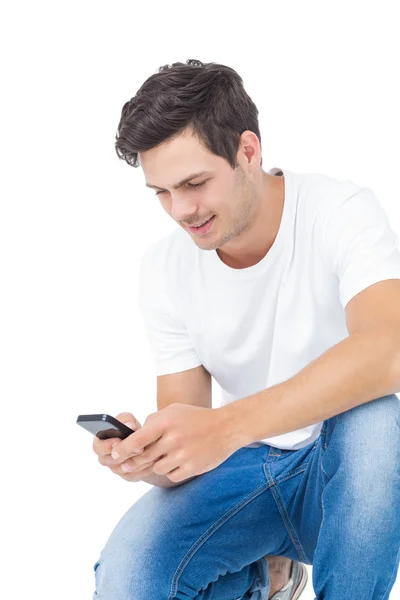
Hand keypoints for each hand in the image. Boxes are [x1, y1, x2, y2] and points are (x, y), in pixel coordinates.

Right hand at [92, 412, 155, 482]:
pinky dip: (144, 468)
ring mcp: (116, 468)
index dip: (107, 445)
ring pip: (124, 469)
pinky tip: (152, 460)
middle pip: (111, 461)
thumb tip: (129, 425)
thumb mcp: (129, 421)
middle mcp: (106, 457)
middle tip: (140, 448)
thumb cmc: (132, 430)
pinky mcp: (127, 476)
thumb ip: (126, 419)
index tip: (119, 440)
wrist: (146, 442)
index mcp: (101, 442)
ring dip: (138, 460)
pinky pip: (134, 475)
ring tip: (149, 452)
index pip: (98, 447)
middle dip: (126, 454)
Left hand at [110, 404, 241, 482]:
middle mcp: (173, 439)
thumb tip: (135, 437)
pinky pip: (172, 476)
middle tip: (131, 462)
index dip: (123, 449)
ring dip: (158, 464)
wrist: (226, 428)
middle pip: (145, 457)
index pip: (138, 439)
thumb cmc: (196, 418)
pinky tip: (180, 461)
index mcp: (166, 422)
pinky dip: (172, 471)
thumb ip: (154, 421)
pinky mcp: (192, 467)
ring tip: (169, 455)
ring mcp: (183, 454)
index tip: (114, 454)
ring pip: (158, 468)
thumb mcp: (174, 411)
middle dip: (136, 461)